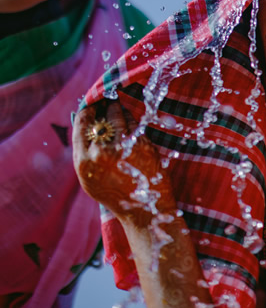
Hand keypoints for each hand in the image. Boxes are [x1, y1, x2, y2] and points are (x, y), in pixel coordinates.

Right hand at [72, 101, 173, 223]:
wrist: (142, 209)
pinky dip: (132, 118)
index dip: (87, 110)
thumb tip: (85, 123)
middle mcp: (101, 153)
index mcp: (84, 161)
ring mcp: (123, 148)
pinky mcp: (142, 146)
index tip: (91, 103)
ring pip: (119, 117)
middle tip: (107, 98)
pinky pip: (135, 124)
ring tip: (117, 105)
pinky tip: (130, 117)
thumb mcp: (90, 178)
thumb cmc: (114, 194)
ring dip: (118, 109)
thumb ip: (85, 153)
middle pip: (101, 118)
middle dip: (104, 105)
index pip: (81, 125)